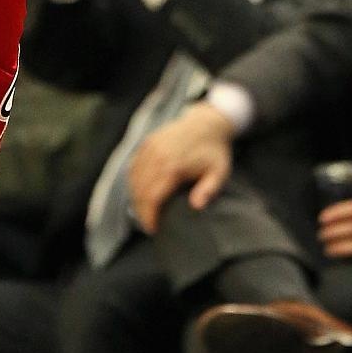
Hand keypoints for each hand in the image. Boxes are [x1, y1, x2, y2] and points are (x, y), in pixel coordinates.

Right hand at [129, 104, 234, 233]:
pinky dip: (133, 182)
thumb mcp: (219, 173)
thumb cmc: (214, 152)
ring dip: (135, 198)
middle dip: (141, 211)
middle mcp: (156, 155)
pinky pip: (132, 166)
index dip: (149, 216)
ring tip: (144, 213)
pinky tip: (139, 194)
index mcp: (173, 165)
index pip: (152, 197)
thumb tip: (196, 207)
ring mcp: (149, 147)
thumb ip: (208, 190)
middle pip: (139, 190)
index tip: (153, 230)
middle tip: (148, 226)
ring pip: (133, 179)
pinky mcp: (146, 143)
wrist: (206, 122)